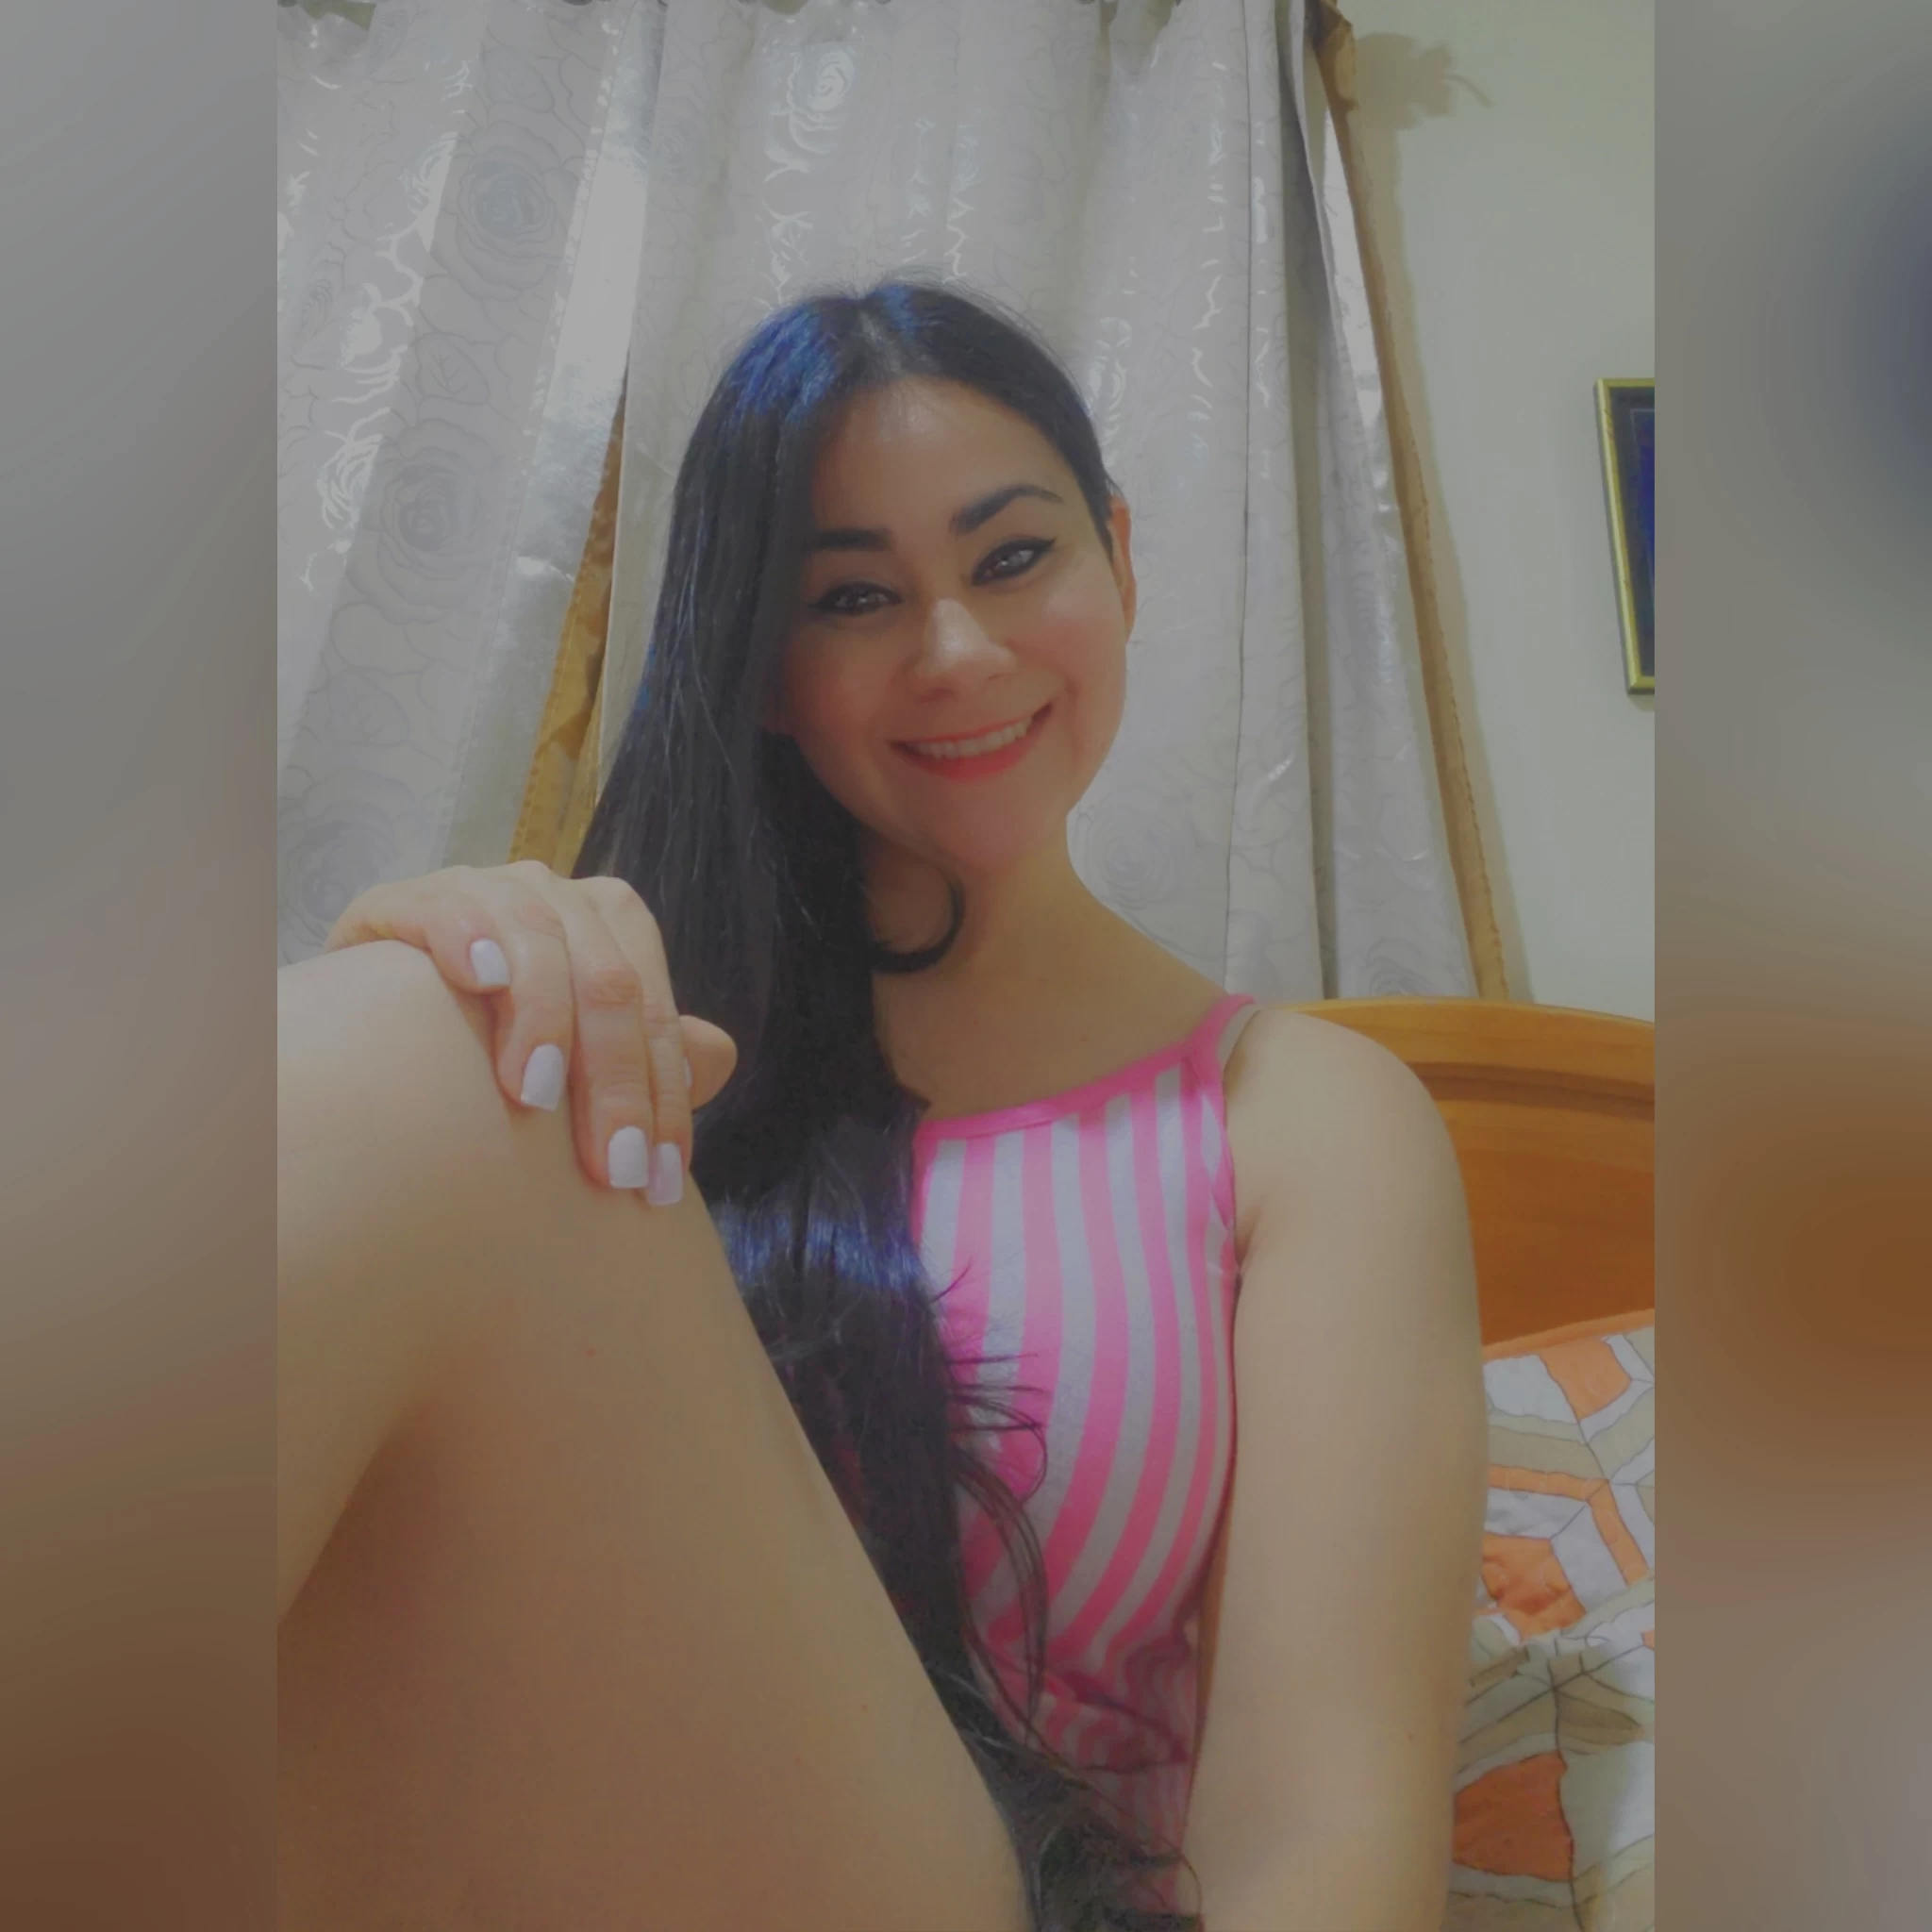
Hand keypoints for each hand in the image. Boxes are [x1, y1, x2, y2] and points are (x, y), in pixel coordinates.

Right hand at [325, 860, 736, 1200]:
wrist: (370, 1027)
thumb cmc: (489, 1047)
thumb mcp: (575, 1056)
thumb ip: (644, 1054)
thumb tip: (719, 1058)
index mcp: (610, 924)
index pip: (655, 1014)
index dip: (662, 1100)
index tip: (658, 1184)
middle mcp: (554, 897)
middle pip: (608, 984)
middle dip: (615, 1083)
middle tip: (609, 1169)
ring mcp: (482, 890)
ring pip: (540, 942)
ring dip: (543, 1019)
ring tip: (532, 1097)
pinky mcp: (406, 902)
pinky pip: (448, 907)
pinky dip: (468, 937)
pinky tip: (479, 979)